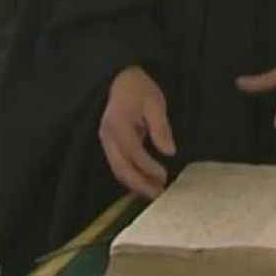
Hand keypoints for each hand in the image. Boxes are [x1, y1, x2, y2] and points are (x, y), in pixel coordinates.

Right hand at [99, 66, 176, 198]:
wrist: (120, 80)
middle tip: (159, 195)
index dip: (148, 166)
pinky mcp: (109, 145)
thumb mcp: (155, 102)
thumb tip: (169, 151)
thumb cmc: (139, 89)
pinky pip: (118, 165)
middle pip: (121, 167)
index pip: (133, 151)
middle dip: (140, 184)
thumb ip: (160, 127)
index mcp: (118, 123)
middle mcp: (107, 135)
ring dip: (135, 184)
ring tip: (155, 193)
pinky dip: (131, 177)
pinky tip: (145, 183)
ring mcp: (105, 141)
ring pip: (118, 170)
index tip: (164, 176)